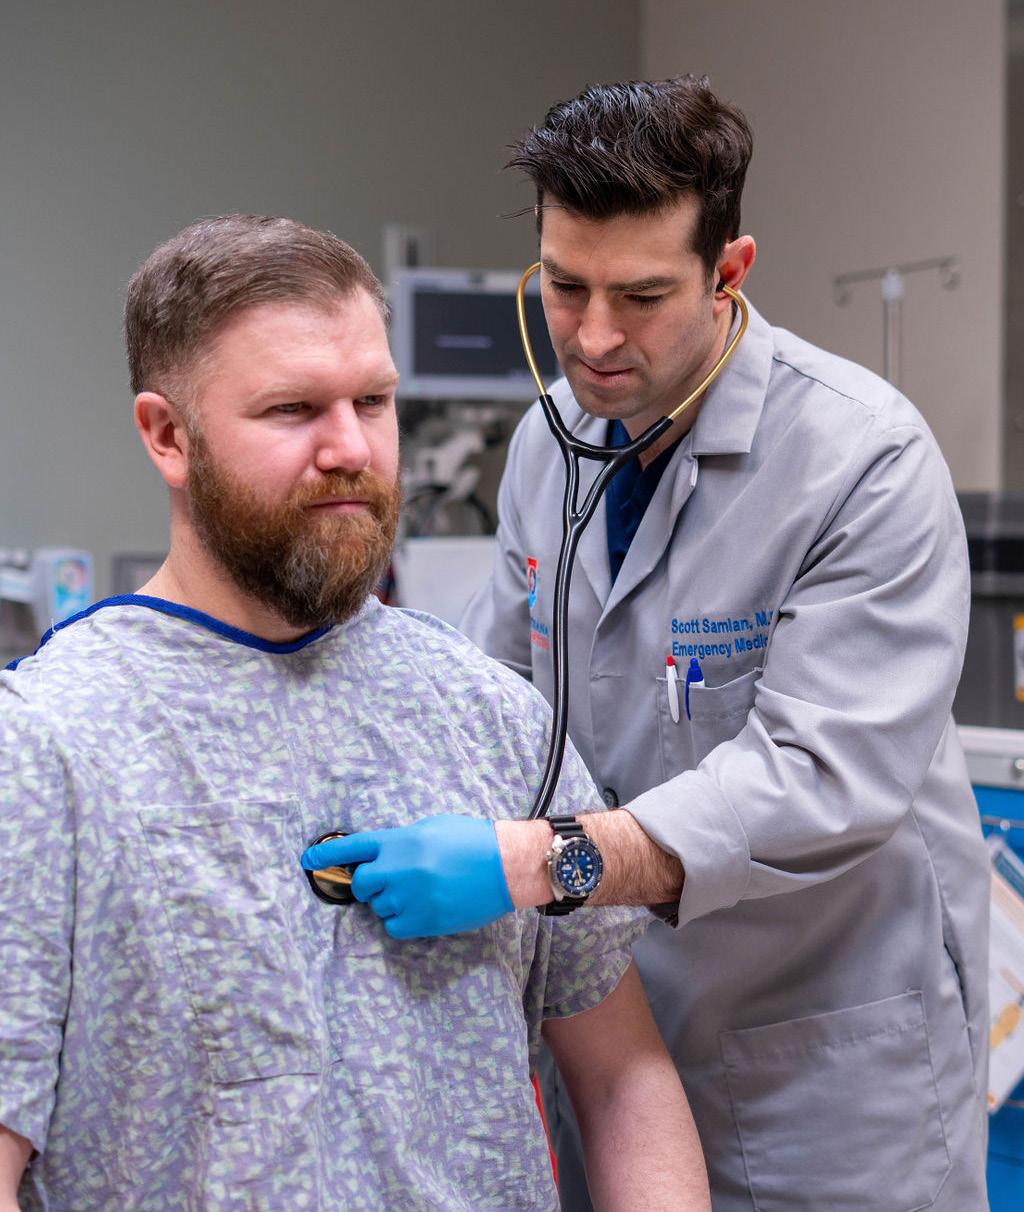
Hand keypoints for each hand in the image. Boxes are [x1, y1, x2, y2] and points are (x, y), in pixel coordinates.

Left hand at [300, 815, 513, 938]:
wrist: (507, 865)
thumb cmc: (473, 840)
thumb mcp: (432, 828)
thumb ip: (402, 840)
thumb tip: (380, 854)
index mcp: (401, 841)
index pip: (353, 847)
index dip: (326, 854)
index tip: (307, 861)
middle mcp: (400, 868)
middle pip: (361, 883)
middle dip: (368, 884)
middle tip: (387, 881)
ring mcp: (412, 896)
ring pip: (379, 907)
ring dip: (391, 902)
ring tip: (420, 892)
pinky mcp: (425, 920)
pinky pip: (394, 927)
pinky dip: (402, 921)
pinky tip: (422, 909)